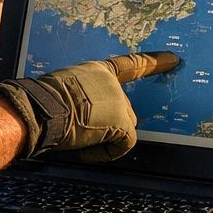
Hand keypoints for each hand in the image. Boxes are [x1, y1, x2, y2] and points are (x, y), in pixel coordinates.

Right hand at [0, 51, 181, 161]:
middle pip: (123, 111)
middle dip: (107, 125)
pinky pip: (122, 145)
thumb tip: (78, 113)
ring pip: (123, 129)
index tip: (173, 59)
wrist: (40, 109)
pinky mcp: (122, 122)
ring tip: (77, 137)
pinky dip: (104, 153)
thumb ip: (79, 96)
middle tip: (81, 130)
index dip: (152, 62)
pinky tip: (85, 150)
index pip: (130, 65)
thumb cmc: (40, 102)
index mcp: (97, 70)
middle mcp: (112, 82)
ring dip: (103, 138)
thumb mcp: (61, 91)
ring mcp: (119, 101)